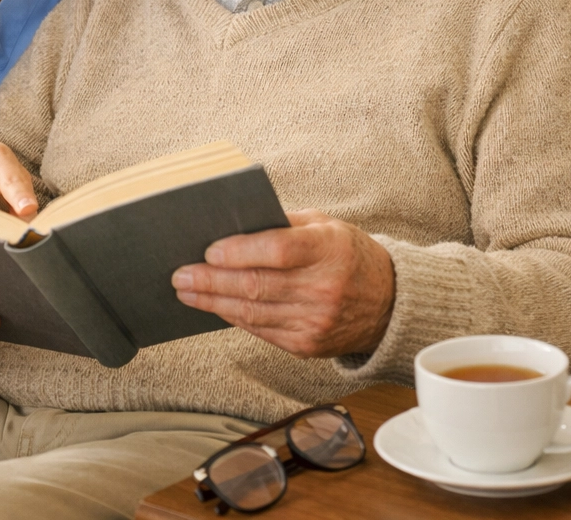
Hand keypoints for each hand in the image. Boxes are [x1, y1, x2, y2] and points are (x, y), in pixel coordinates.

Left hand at [171, 209, 394, 357]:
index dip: (240, 252)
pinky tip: (215, 307)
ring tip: (187, 291)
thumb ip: (282, 223)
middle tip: (181, 274)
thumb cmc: (348, 254)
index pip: (277, 251)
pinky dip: (234, 318)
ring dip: (213, 302)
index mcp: (328, 250)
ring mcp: (315, 321)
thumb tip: (234, 224)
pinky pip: (261, 331)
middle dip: (212, 281)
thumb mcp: (324, 225)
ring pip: (253, 313)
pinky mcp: (307, 345)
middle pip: (257, 285)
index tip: (209, 251)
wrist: (389, 303)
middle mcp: (323, 288)